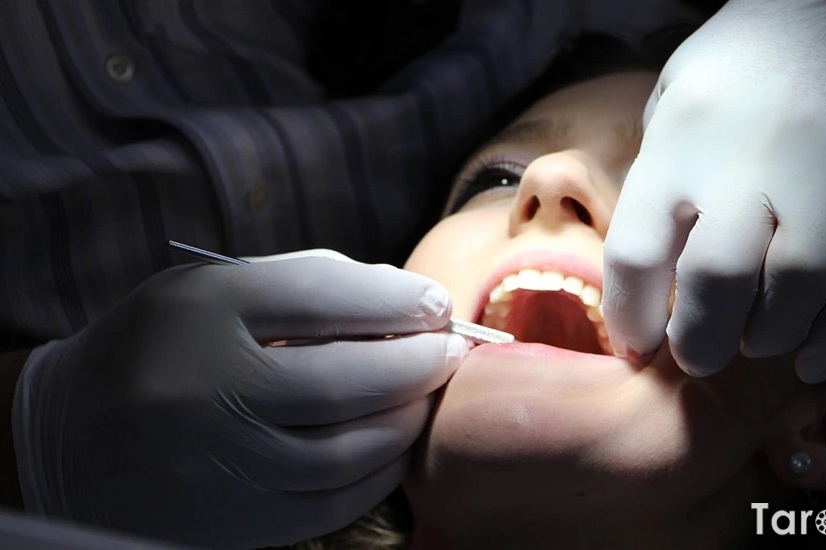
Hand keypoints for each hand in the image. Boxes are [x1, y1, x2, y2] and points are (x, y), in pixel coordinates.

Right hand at [13, 252, 465, 548]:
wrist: (75, 438)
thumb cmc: (165, 347)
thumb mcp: (213, 288)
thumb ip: (304, 281)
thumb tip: (402, 299)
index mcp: (203, 313)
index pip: (322, 297)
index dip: (395, 299)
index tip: (433, 302)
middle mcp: (209, 388)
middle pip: (347, 379)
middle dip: (418, 362)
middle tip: (449, 349)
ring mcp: (222, 463)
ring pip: (350, 449)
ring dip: (408, 418)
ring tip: (427, 392)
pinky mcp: (234, 521)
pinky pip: (333, 502)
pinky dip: (380, 472)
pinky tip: (395, 443)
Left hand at [604, 0, 825, 381]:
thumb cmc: (758, 49)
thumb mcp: (681, 87)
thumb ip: (659, 165)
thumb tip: (646, 254)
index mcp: (683, 141)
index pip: (635, 253)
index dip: (629, 316)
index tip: (637, 345)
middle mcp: (752, 166)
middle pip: (713, 285)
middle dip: (697, 341)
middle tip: (696, 356)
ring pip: (793, 297)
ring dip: (765, 337)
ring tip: (752, 340)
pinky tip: (812, 356)